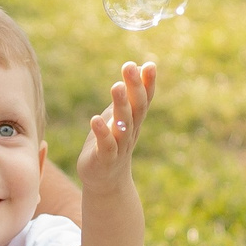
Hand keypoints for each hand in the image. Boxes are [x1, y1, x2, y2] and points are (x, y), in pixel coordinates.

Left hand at [74, 61, 157, 190]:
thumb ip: (129, 94)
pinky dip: (102, 133)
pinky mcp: (105, 159)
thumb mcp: (120, 115)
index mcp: (135, 120)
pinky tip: (95, 120)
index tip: (149, 64)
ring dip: (120, 105)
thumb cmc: (112, 142)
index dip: (148, 82)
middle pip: (136, 107)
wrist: (105, 180)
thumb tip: (139, 65)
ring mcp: (119, 146)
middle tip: (129, 66)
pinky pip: (106, 145)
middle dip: (134, 87)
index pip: (145, 99)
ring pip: (123, 124)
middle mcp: (130, 131)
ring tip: (115, 86)